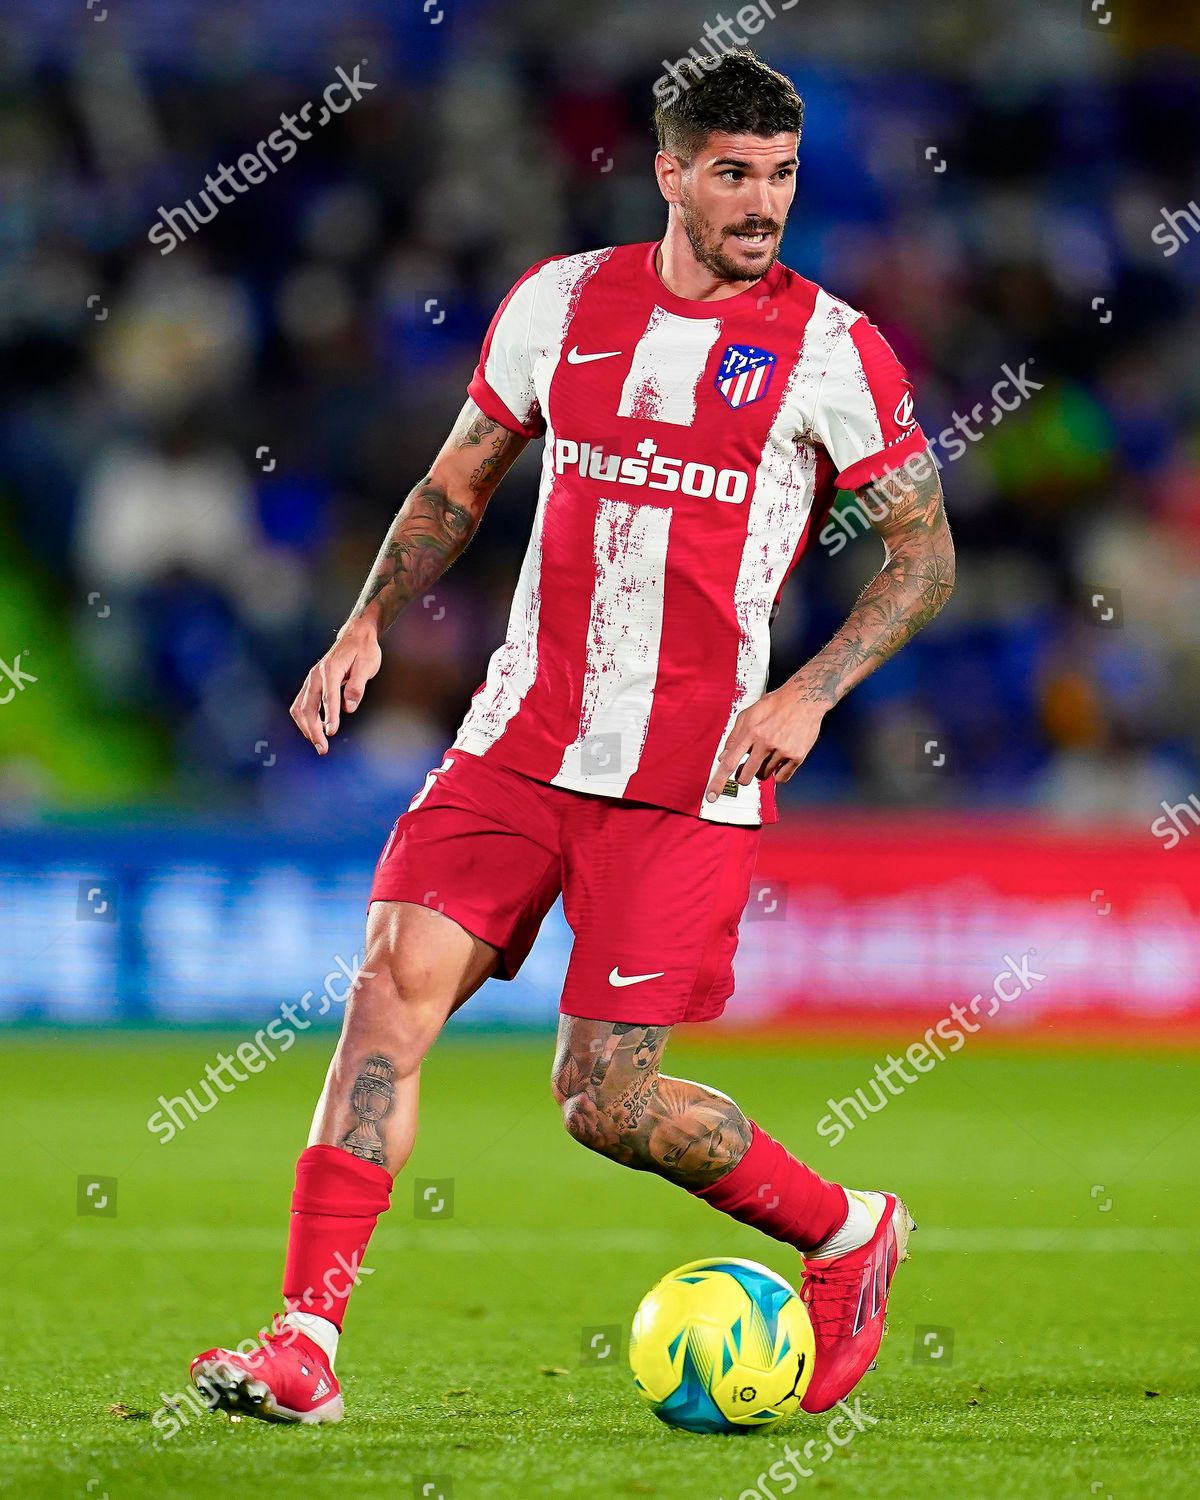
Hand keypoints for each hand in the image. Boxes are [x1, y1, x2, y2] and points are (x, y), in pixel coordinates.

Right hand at [290, 619, 382, 754]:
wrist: (355, 636)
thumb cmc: (364, 651)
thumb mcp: (367, 665)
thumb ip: (357, 686)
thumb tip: (349, 707)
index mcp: (330, 669)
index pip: (329, 696)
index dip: (330, 715)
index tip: (332, 732)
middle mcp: (316, 675)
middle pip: (307, 706)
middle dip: (313, 729)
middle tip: (323, 748)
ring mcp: (311, 679)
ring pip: (300, 708)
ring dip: (306, 728)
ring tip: (318, 744)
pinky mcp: (311, 684)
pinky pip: (301, 705)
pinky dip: (305, 720)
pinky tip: (314, 731)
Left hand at [704, 687, 827, 801]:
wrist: (805, 698)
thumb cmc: (774, 705)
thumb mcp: (749, 714)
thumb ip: (734, 737)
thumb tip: (723, 758)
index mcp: (751, 732)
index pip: (730, 762)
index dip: (718, 781)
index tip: (711, 797)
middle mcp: (765, 742)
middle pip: (746, 776)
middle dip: (743, 777)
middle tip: (747, 769)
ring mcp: (782, 750)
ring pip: (764, 776)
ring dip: (763, 769)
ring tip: (770, 751)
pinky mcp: (797, 756)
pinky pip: (782, 778)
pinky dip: (779, 772)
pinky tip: (781, 758)